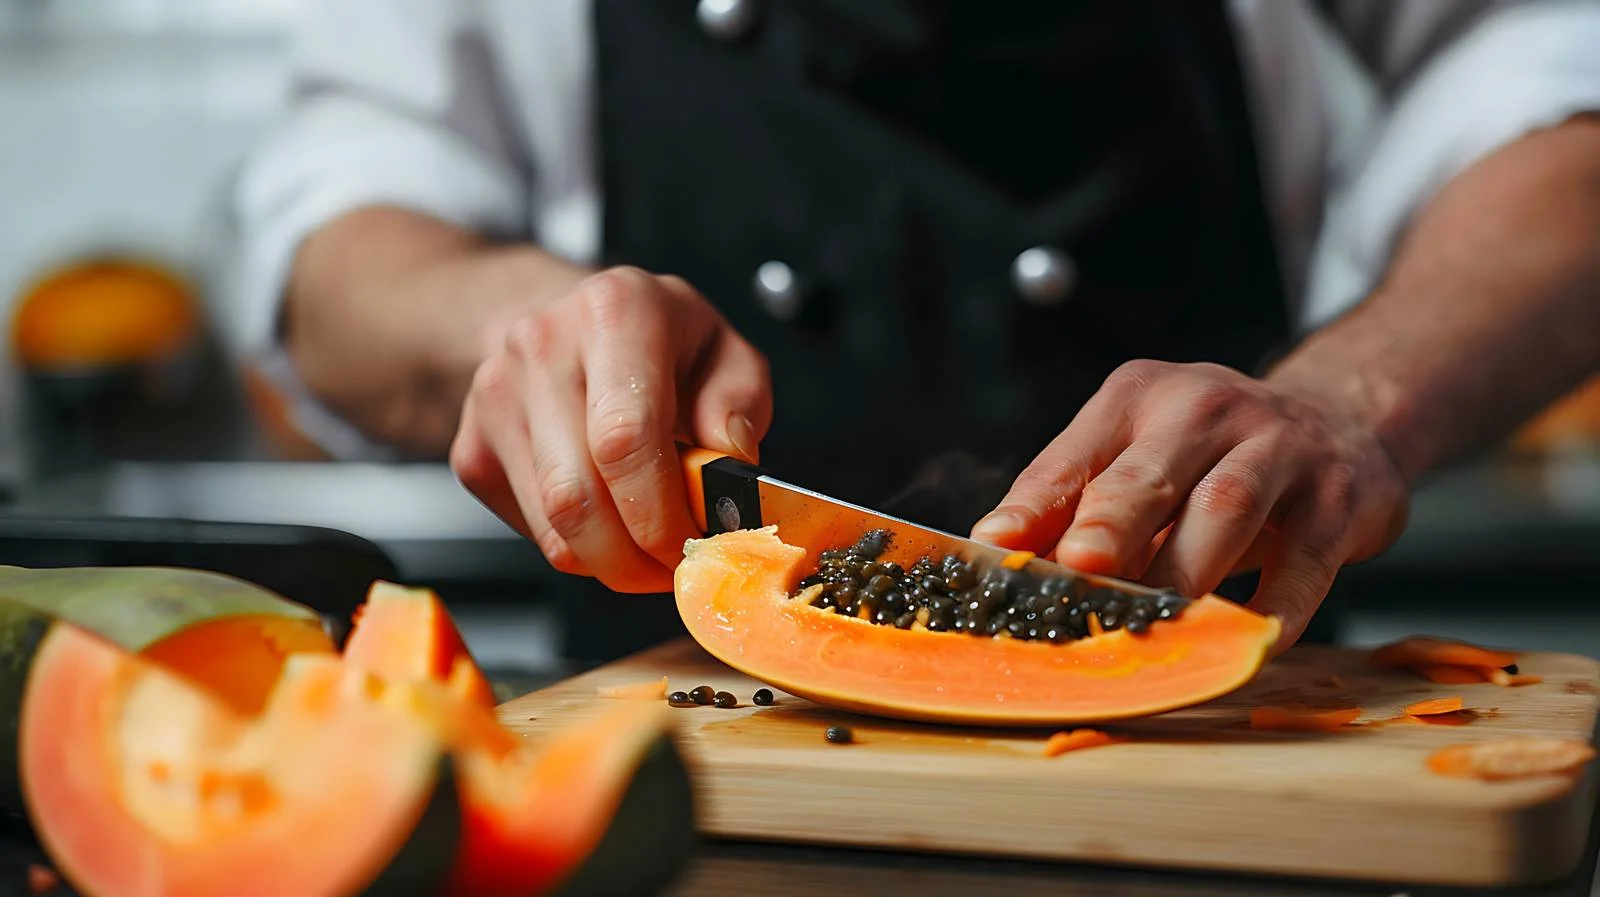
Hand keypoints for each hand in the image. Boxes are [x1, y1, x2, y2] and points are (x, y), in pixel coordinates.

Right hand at [450, 266, 770, 592]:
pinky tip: (610, 521)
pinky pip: (532, 531)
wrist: (574, 323)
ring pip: (553, 526)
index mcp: (617, 312)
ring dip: (611, 561)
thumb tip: (726, 472)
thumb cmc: (660, 342)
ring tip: (651, 549)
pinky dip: (580, 547)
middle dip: (635, 557)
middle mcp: (544, 346)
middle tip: (675, 566)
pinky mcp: (472, 447)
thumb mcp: (727, 354)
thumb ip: (737, 409)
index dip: (660, 514)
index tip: (693, 544)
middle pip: (576, 496)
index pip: (625, 439)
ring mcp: (497, 397)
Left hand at [970, 360, 1409, 648]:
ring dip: (1183, 571)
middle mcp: (1206, 408)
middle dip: (1109, 525)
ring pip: (1224, 508)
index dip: (1034, 506)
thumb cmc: (1210, 457)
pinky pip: (1303, 561)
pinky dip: (1273, 608)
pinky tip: (1244, 643)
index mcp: (1138, 398)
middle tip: (1077, 571)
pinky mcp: (1339, 496)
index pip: (1074, 456)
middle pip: (1150, 474)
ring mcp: (1280, 447)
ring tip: (1150, 622)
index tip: (996, 549)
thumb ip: (1078, 504)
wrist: (1341, 420)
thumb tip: (1005, 564)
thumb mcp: (1141, 457)